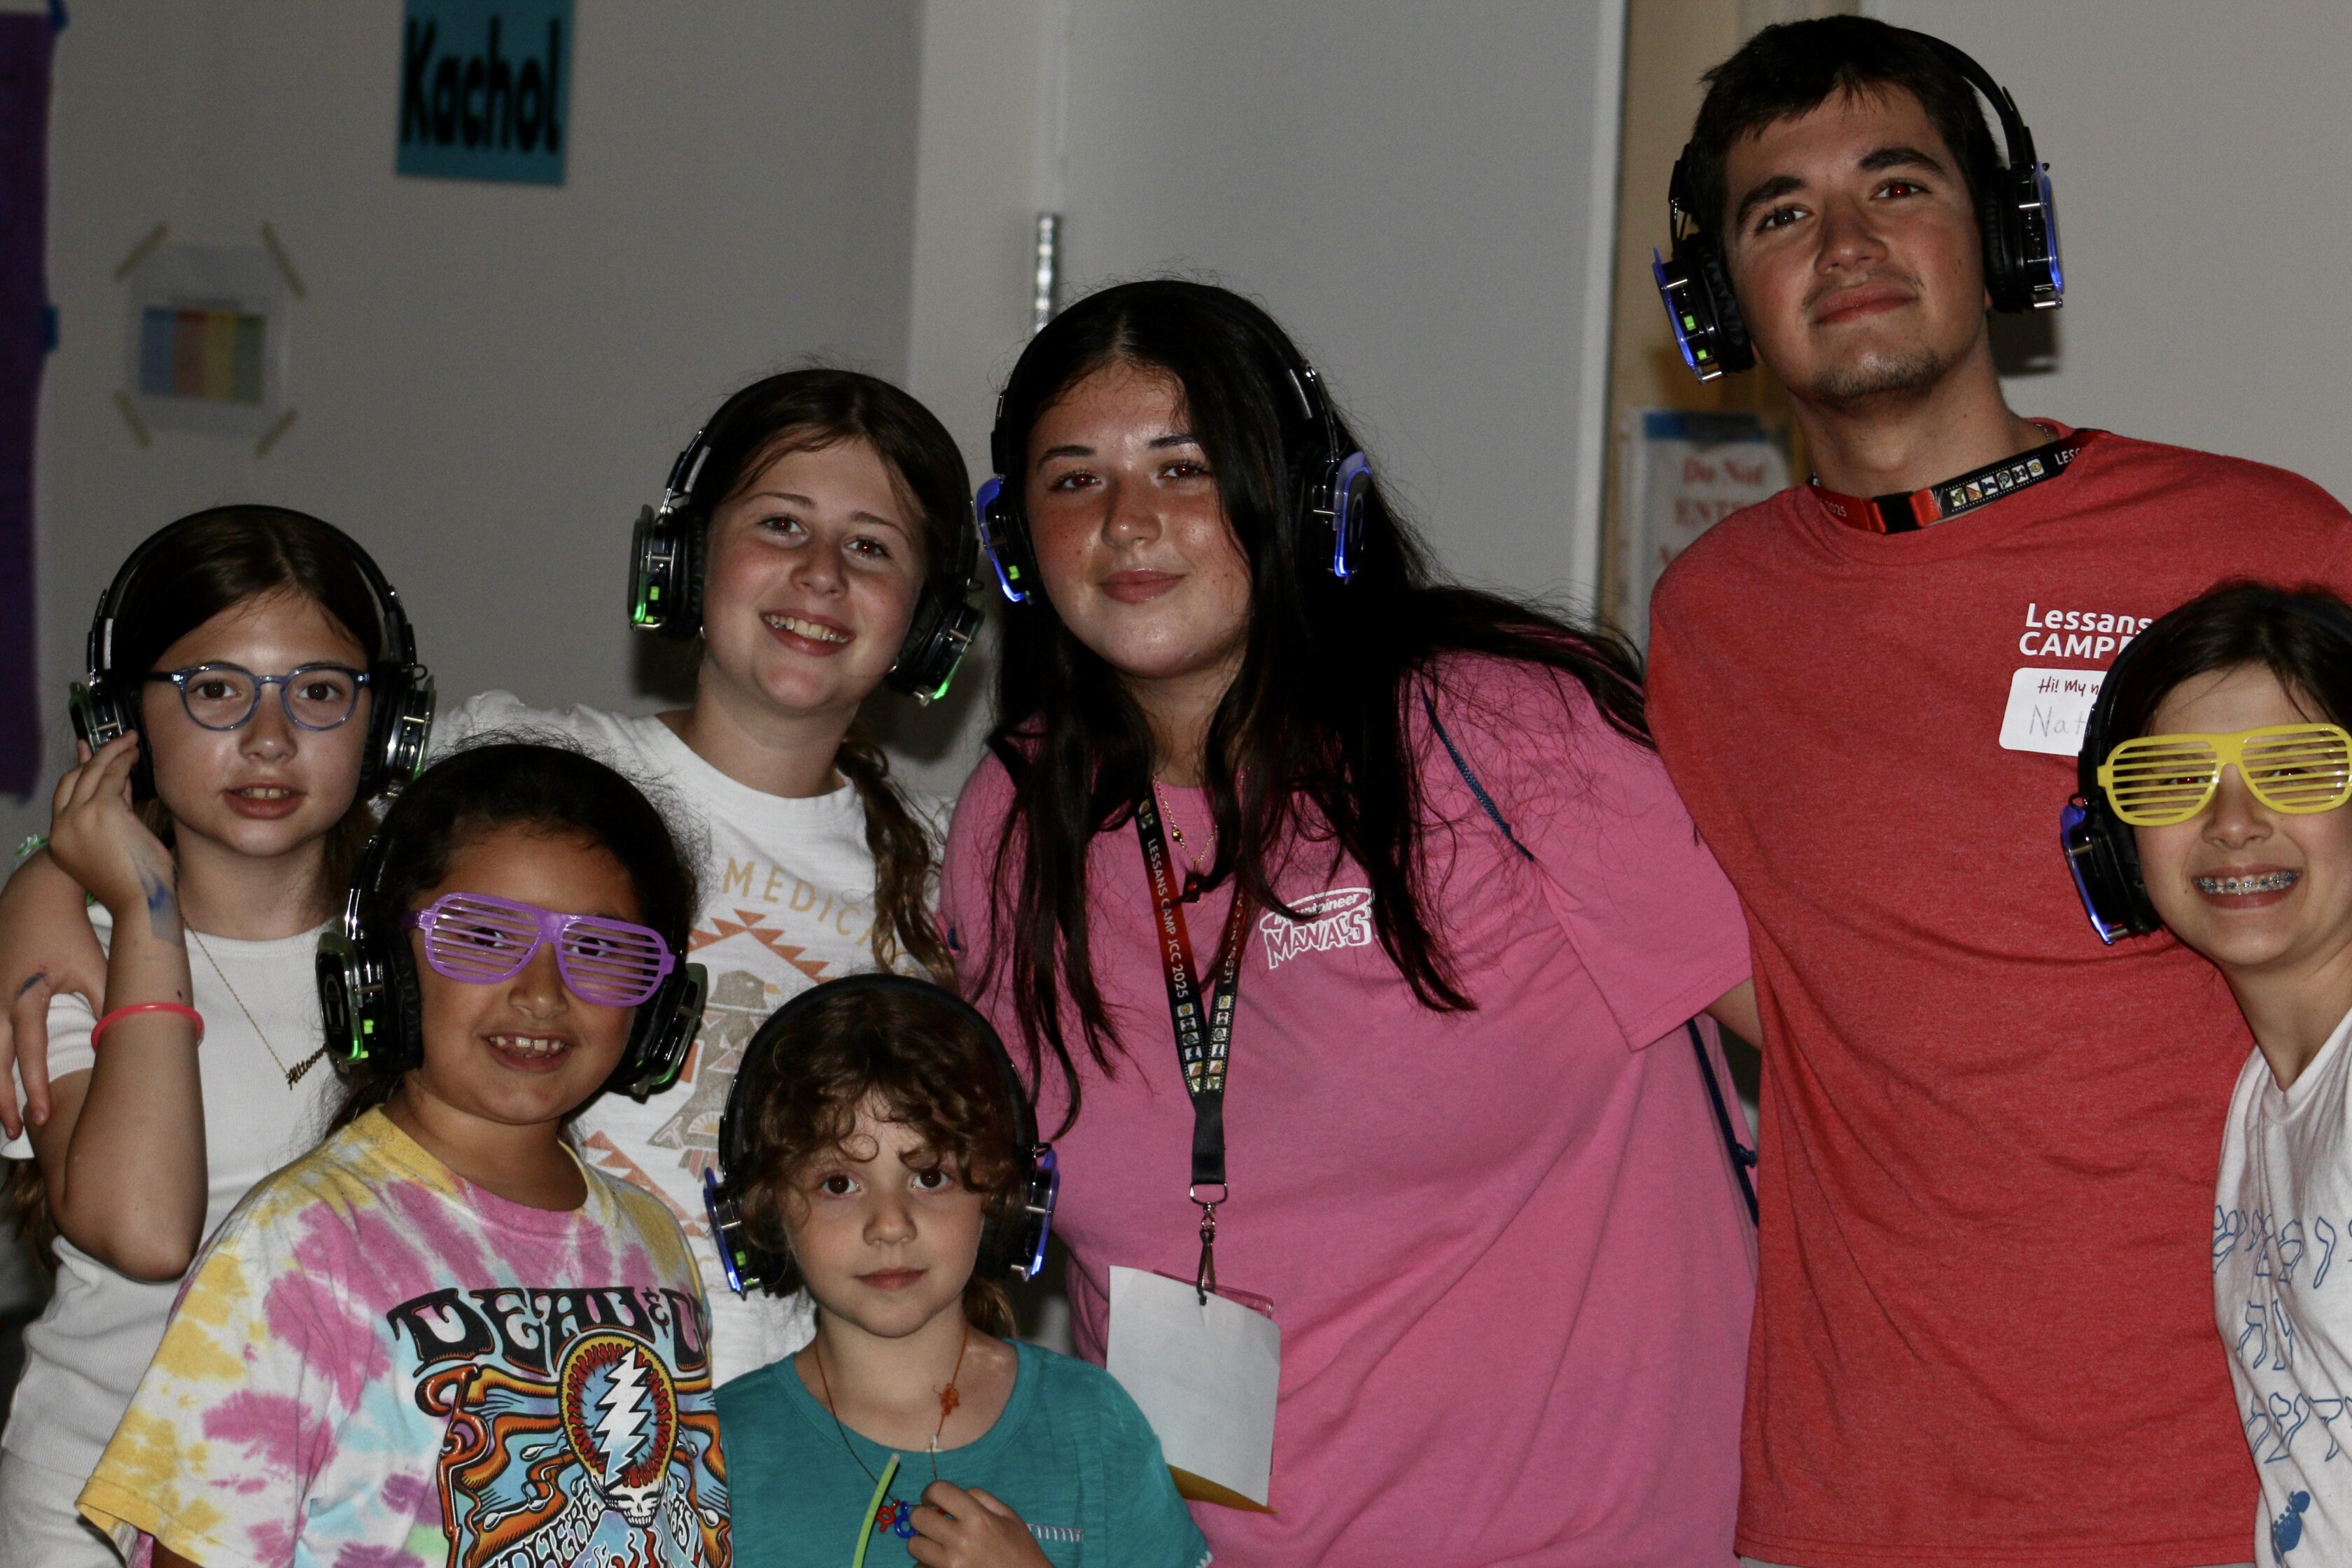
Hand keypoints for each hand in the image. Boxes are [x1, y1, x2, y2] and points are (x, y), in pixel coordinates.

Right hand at [0, 847, 110, 1136]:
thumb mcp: (96, 966)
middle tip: (14, 1134)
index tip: (43, 1119)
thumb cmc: (71, 930)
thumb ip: (108, 1002)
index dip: (36, 1088)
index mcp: (25, 996)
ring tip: (3, 1119)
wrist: (38, 893)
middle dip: (2, 1101)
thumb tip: (127, 1037)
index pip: (29, 1052)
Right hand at [47, 736, 175, 938]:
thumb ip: (115, 811)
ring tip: (130, 741)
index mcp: (60, 841)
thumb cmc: (135, 881)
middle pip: (74, 780)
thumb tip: (121, 782)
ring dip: (112, 753)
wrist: (141, 904)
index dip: (79, 770)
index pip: (65, 795)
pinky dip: (123, 762)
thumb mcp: (116, 842)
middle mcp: (62, 828)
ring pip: (92, 773)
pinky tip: (135, 754)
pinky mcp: (102, 811)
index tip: (89, 753)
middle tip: (116, 740)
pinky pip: (112, 777)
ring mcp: (78, 818)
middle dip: (95, 756)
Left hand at [907, 1482, 1051, 1567]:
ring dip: (922, 1540)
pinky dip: (926, 1563)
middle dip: (923, 1515)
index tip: (933, 1500)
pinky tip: (941, 1561)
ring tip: (937, 1542)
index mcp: (977, 1517)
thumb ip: (980, 1498)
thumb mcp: (1007, 1515)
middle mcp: (960, 1539)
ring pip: (913, 1545)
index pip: (938, 1491)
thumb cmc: (1019, 1548)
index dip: (931, 1491)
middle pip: (918, 1517)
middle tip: (934, 1520)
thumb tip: (953, 1496)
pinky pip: (920, 1567)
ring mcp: (950, 1563)